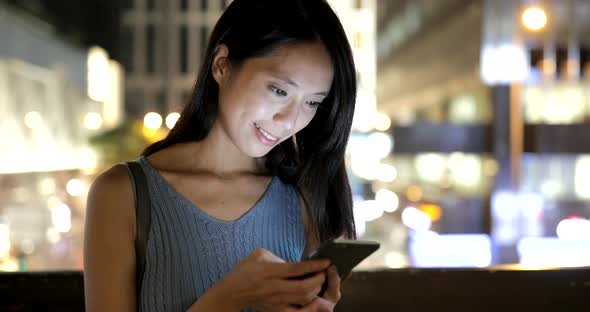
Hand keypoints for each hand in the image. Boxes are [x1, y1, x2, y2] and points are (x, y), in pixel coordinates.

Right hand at [212, 248, 330, 310]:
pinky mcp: (276, 310)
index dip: (314, 266)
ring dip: (316, 291)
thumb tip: (297, 265)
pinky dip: (308, 306)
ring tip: (319, 283)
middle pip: (303, 288)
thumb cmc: (246, 270)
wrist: (232, 291)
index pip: (296, 269)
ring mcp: (275, 301)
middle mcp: (273, 287)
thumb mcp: (260, 254)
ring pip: (303, 300)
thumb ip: (279, 258)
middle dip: (319, 280)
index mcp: (269, 271)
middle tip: (323, 273)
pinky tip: (313, 298)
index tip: (326, 261)